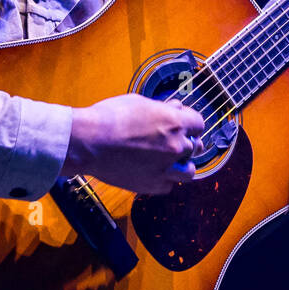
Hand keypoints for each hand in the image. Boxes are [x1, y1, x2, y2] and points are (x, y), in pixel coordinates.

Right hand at [62, 95, 205, 194]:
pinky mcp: (151, 185)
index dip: (191, 123)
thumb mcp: (139, 103)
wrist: (89, 143)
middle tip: (174, 141)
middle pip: (195, 147)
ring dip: (182, 165)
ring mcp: (165, 169)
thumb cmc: (110, 118)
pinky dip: (164, 180)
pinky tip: (154, 172)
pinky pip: (168, 186)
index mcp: (175, 123)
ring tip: (170, 161)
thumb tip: (175, 108)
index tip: (184, 124)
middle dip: (187, 143)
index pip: (199, 123)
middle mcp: (176, 146)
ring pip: (188, 172)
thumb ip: (162, 108)